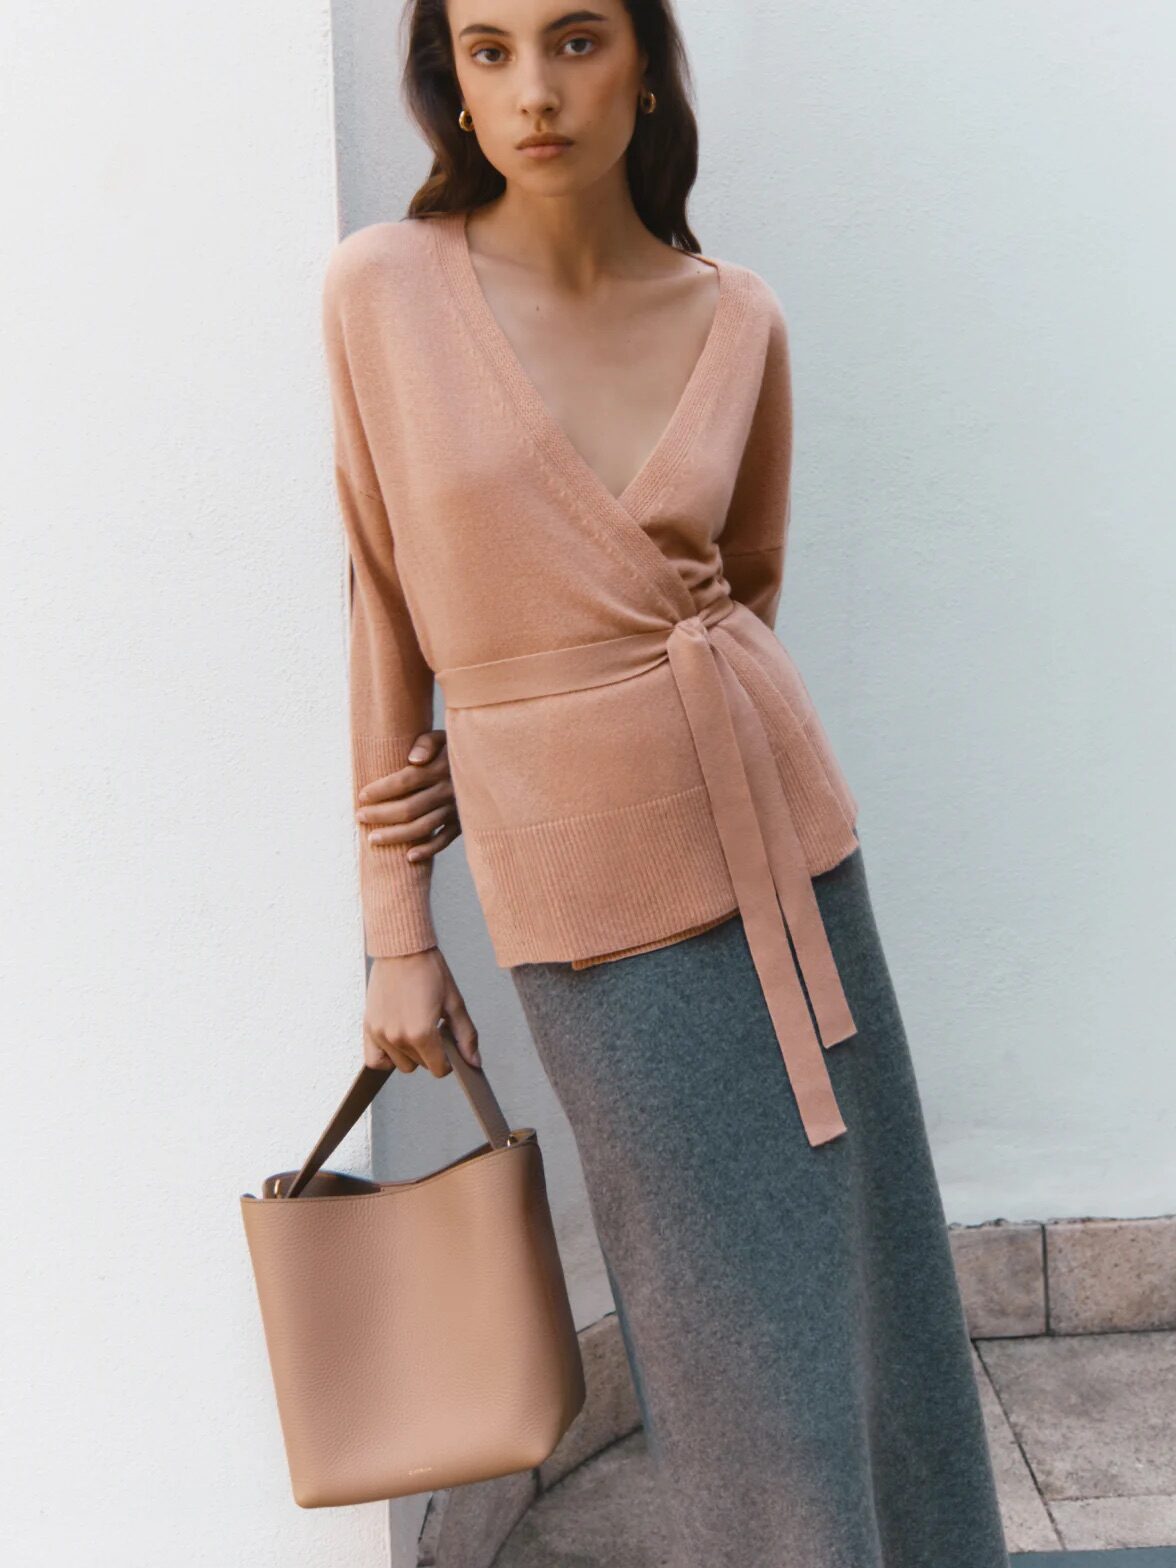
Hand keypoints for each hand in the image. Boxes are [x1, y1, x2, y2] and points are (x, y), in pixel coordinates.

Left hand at [355, 729, 459, 862]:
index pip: (405, 781)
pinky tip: (408, 856)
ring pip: (422, 828)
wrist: (489, 763)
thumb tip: (413, 760)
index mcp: (441, 767)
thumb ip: (426, 742)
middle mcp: (449, 791)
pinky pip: (444, 840)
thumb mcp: (444, 736)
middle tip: (360, 817)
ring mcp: (456, 810)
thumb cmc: (456, 747)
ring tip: (372, 839)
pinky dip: (427, 850)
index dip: (380, 790)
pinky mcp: (462, 823)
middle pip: (409, 808)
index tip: (362, 796)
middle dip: (380, 814)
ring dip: (395, 836)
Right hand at [363, 946, 481, 1075]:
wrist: (402, 949)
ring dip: (411, 1054)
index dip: (448, 1061)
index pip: (439, 1069)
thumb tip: (473, 1062)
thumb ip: (465, 1036)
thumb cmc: (429, 971)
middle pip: (421, 1066)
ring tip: (416, 1028)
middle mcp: (398, 1038)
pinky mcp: (369, 1027)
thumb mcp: (455, 1002)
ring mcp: (381, 1034)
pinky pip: (376, 1060)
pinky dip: (387, 1057)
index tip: (448, 1045)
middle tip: (434, 1028)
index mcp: (421, 1033)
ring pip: (401, 1064)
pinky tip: (398, 1042)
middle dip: (431, 1053)